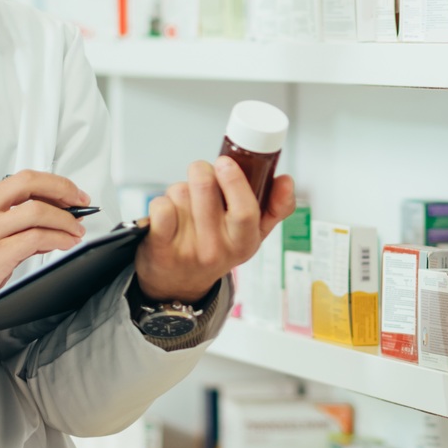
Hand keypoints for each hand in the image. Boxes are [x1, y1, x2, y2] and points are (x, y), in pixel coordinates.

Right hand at [0, 171, 88, 325]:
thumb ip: (11, 221)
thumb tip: (52, 218)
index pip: (22, 180)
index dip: (53, 184)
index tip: (71, 194)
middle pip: (29, 183)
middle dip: (62, 189)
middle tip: (80, 202)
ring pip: (36, 211)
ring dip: (65, 220)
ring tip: (75, 230)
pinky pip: (35, 239)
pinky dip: (58, 239)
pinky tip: (65, 243)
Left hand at [134, 157, 296, 302]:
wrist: (180, 284)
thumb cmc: (218, 248)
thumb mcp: (252, 235)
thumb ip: (275, 207)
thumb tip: (286, 180)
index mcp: (244, 242)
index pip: (245, 210)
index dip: (234, 181)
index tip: (226, 162)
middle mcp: (216, 249)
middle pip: (206, 189)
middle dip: (201, 170)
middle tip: (202, 172)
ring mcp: (187, 250)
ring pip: (180, 192)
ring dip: (181, 189)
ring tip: (186, 205)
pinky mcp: (160, 248)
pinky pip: (160, 207)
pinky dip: (161, 201)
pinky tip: (168, 214)